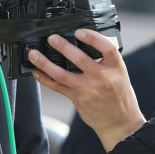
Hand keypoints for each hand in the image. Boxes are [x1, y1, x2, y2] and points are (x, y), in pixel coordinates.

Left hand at [28, 29, 145, 151]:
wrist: (120, 122)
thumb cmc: (118, 94)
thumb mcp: (118, 73)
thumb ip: (104, 60)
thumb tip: (82, 42)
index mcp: (116, 67)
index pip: (107, 48)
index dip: (92, 38)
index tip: (79, 32)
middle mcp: (102, 77)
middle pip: (80, 59)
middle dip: (63, 47)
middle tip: (52, 38)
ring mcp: (88, 89)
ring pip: (62, 74)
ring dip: (45, 63)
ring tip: (34, 54)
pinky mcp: (78, 99)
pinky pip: (57, 87)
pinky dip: (45, 78)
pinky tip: (36, 71)